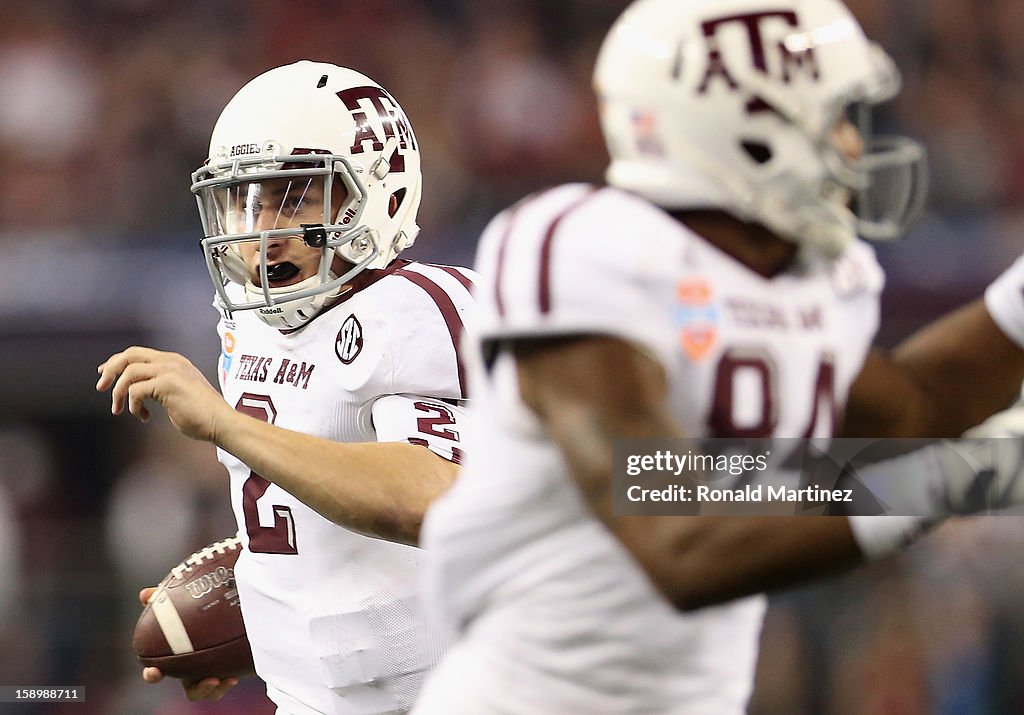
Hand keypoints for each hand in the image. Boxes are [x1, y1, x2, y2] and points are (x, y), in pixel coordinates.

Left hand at [97, 346, 233, 442]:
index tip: (104, 374)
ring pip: (129, 373)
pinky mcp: (167, 384)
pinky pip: (136, 391)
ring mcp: (170, 371)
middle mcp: (171, 361)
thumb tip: (137, 393)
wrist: (220, 422)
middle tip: (101, 387)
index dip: (117, 362)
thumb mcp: (177, 393)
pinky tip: (144, 416)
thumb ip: (159, 387)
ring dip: (119, 393)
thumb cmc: (202, 415)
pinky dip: (134, 406)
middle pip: (129, 355)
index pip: (137, 353)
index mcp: (174, 361)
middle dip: (111, 370)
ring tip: (120, 409)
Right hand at [138, 587, 240, 701]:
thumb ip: (163, 600)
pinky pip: (225, 684)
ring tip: (219, 678)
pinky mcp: (226, 673)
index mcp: (177, 658)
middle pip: (190, 688)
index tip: (153, 671)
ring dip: (213, 689)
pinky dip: (227, 683)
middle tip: (208, 680)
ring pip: (209, 691)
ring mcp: (209, 674)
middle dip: (197, 689)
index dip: (152, 674)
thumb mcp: (180, 604)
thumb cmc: (197, 611)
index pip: (159, 671)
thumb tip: (145, 594)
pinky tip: (234, 675)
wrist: (228, 619)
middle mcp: (192, 670)